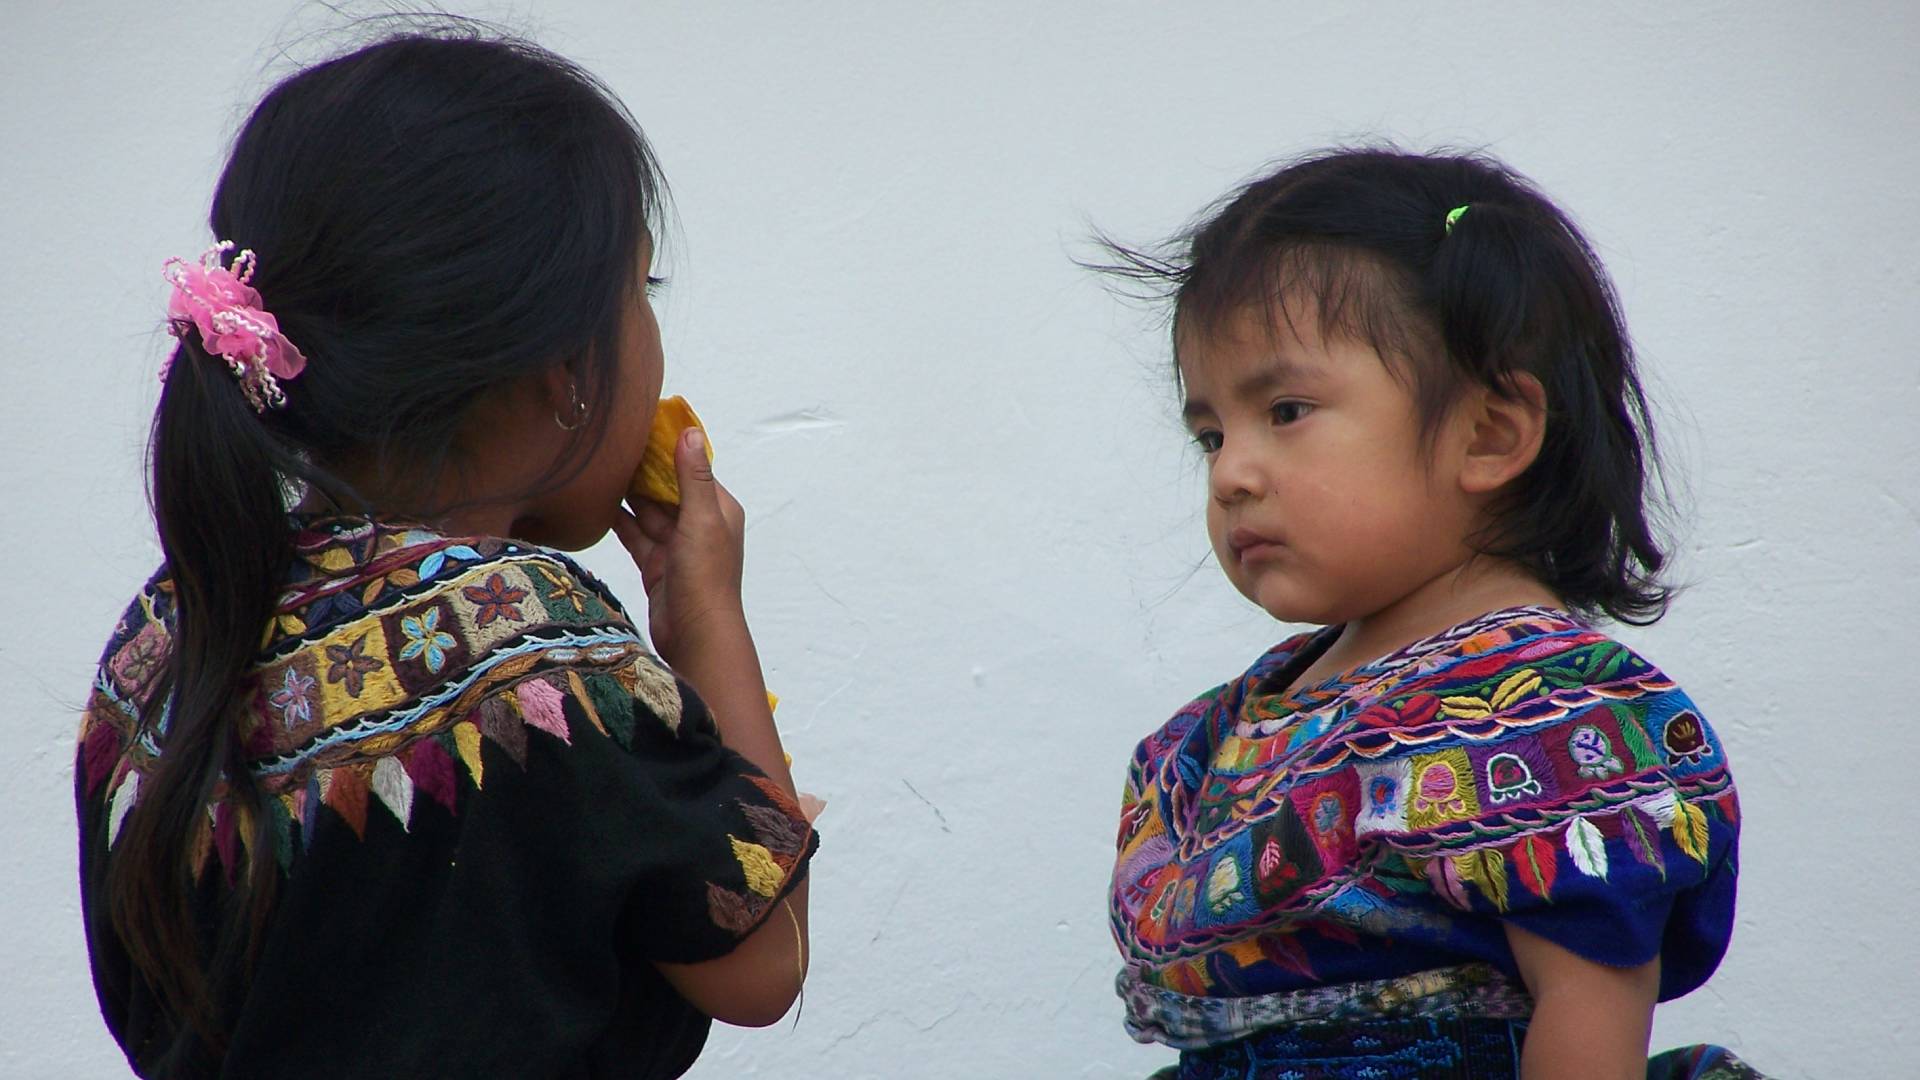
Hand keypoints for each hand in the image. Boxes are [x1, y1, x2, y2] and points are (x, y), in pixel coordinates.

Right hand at [611, 428, 747, 665]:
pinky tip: (596, 504)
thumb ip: (693, 477)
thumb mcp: (701, 520)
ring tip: (598, 468)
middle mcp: (699, 524)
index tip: (640, 425)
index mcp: (718, 509)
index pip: (691, 469)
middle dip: (643, 469)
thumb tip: (690, 431)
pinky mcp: (655, 565)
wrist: (696, 637)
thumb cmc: (706, 578)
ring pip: (647, 512)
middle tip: (610, 442)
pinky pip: (635, 535)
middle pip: (666, 488)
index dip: (668, 448)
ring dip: (628, 494)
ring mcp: (676, 546)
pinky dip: (619, 521)